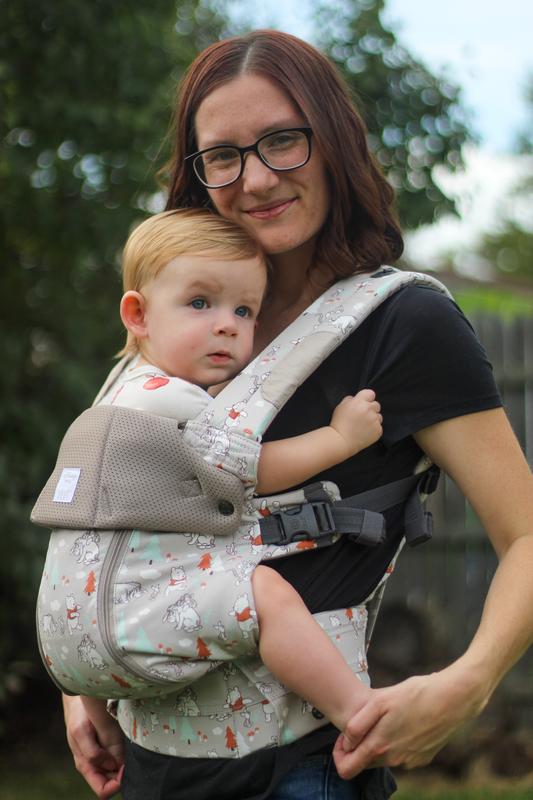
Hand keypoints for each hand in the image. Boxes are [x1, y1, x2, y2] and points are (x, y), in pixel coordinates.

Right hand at [63, 695, 124, 798]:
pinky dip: (127, 751)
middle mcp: (96, 764)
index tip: (125, 769)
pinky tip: (130, 739)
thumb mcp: (82, 732)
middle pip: (114, 781)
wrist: (80, 696)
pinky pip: (121, 755)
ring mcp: (104, 754)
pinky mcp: (110, 744)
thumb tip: (113, 767)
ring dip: (127, 762)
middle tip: (133, 756)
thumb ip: (94, 752)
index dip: (116, 784)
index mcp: (86, 766)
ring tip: (131, 746)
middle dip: (124, 773)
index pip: (103, 790)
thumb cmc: (78, 714)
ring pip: (119, 769)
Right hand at [329, 390, 381, 456]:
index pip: (370, 393)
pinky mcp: (378, 431)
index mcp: (359, 402)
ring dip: (373, 419)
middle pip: (376, 404)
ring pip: (379, 416)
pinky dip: (373, 429)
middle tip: (362, 416)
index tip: (364, 403)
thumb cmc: (339, 424)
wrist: (341, 441)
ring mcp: (374, 421)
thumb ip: (350, 400)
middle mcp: (369, 409)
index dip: (367, 398)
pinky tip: (364, 432)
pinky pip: (379, 427)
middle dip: (370, 409)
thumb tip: (356, 399)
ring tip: (363, 425)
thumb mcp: (340, 406)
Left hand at [333, 661, 488, 777]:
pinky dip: (397, 743)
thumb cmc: (415, 694)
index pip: (346, 769)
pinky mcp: (423, 758)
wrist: (453, 699)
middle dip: (359, 747)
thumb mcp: (380, 701)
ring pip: (384, 758)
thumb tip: (346, 742)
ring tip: (386, 718)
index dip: (339, 753)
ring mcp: (410, 761)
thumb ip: (357, 725)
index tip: (345, 736)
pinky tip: (404, 722)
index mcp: (379, 747)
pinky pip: (401, 755)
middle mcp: (394, 760)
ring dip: (379, 743)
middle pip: (365, 763)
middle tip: (364, 723)